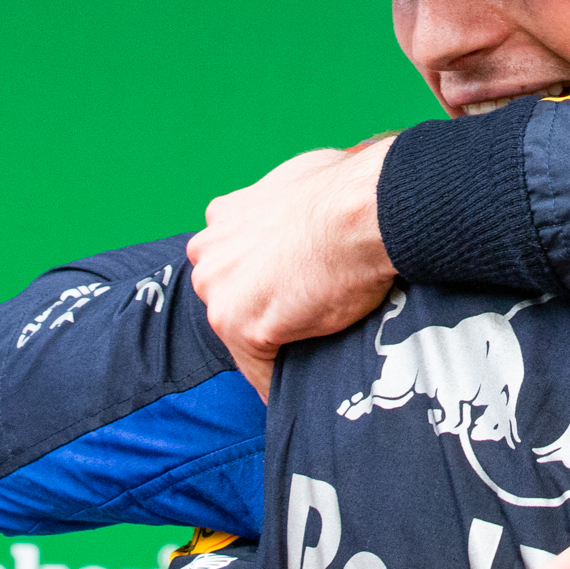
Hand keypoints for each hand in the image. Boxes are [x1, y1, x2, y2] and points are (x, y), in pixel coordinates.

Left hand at [188, 138, 396, 398]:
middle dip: (261, 312)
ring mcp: (219, 291)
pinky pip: (259, 370)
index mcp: (224, 215)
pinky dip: (279, 383)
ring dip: (271, 349)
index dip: (263, 278)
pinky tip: (301, 389)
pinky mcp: (240, 325)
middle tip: (306, 325)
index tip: (289, 292)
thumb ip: (288, 202)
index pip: (232, 261)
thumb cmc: (346, 191)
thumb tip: (315, 203)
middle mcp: (209, 252)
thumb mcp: (303, 179)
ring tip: (310, 360)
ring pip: (241, 335)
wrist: (360, 212)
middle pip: (230, 298)